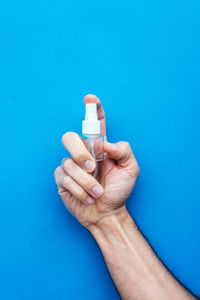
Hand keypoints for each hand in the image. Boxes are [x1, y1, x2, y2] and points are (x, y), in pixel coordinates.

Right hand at [54, 94, 139, 228]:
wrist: (107, 213)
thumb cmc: (119, 190)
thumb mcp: (131, 169)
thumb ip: (124, 151)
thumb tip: (106, 143)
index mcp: (100, 147)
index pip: (95, 123)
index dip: (92, 109)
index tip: (89, 99)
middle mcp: (84, 152)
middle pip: (69, 138)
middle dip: (79, 153)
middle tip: (93, 167)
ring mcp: (71, 165)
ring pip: (69, 164)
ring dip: (87, 182)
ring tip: (98, 193)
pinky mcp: (62, 179)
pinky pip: (64, 178)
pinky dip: (79, 190)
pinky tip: (87, 197)